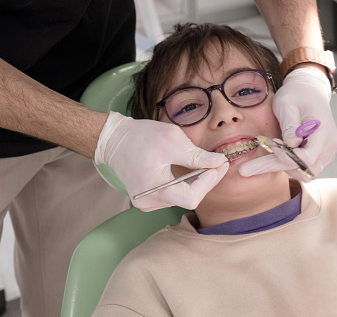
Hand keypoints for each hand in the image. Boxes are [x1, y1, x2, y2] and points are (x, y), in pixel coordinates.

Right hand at [95, 112, 228, 210]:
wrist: (114, 139)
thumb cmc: (140, 137)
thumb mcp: (173, 141)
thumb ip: (197, 156)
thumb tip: (219, 162)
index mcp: (155, 189)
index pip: (192, 197)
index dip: (209, 182)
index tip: (219, 165)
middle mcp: (150, 202)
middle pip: (189, 198)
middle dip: (207, 180)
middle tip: (220, 163)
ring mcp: (148, 202)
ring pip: (184, 197)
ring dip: (197, 182)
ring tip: (206, 165)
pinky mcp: (149, 198)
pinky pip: (175, 194)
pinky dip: (186, 183)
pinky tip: (192, 171)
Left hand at [239, 68, 336, 180]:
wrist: (309, 90)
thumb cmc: (296, 95)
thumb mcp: (287, 104)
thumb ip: (289, 125)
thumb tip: (291, 145)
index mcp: (323, 131)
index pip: (306, 158)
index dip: (286, 157)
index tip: (272, 145)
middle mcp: (329, 145)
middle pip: (305, 170)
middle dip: (279, 166)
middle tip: (251, 165)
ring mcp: (327, 151)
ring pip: (305, 172)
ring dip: (284, 167)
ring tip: (268, 153)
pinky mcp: (321, 154)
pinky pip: (305, 168)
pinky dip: (290, 164)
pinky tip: (278, 152)